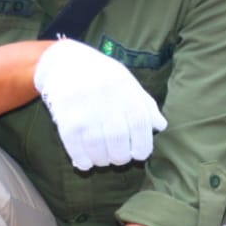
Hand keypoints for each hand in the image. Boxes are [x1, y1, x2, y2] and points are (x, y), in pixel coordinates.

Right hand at [34, 38, 167, 170]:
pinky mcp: (65, 118)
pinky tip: (85, 162)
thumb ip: (145, 104)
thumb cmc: (103, 76)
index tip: (138, 154)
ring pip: (97, 148)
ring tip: (102, 159)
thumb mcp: (128, 83)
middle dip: (120, 157)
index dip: (142, 146)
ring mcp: (85, 111)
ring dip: (101, 160)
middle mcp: (107, 102)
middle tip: (118, 158)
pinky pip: (75, 146)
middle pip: (118, 141)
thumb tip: (161, 126)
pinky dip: (81, 159)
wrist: (65, 62)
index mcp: (126, 93)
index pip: (141, 125)